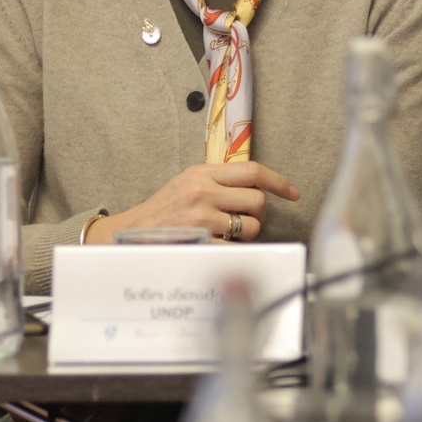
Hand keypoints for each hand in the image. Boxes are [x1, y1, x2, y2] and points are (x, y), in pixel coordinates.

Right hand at [84, 162, 298, 244]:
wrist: (130, 234)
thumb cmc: (160, 212)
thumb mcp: (185, 184)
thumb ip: (216, 182)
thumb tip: (254, 187)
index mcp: (201, 173)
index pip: (252, 171)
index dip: (278, 181)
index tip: (291, 192)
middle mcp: (203, 191)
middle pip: (257, 200)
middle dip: (259, 213)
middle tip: (246, 220)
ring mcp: (202, 217)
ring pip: (251, 225)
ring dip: (247, 233)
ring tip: (228, 234)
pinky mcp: (201, 240)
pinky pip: (237, 247)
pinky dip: (235, 250)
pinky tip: (221, 247)